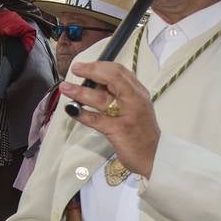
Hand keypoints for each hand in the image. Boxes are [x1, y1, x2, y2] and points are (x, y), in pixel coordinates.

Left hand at [62, 60, 160, 178]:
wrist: (154, 155)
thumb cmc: (141, 132)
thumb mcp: (134, 108)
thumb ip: (118, 95)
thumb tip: (92, 85)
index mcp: (138, 92)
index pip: (119, 71)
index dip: (99, 65)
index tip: (84, 66)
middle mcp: (135, 100)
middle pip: (112, 77)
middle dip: (91, 71)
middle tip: (75, 69)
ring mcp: (127, 115)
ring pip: (101, 98)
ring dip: (80, 91)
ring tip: (65, 88)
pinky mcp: (118, 130)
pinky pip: (96, 119)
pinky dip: (81, 113)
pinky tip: (71, 110)